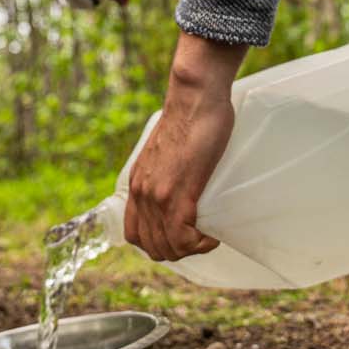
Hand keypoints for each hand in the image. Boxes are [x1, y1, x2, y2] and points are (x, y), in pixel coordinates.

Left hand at [125, 32, 246, 260]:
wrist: (194, 97)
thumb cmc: (191, 118)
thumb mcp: (167, 152)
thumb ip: (166, 171)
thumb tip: (181, 180)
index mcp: (137, 184)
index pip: (134, 235)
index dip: (159, 242)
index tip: (183, 234)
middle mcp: (141, 193)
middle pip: (151, 247)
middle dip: (178, 251)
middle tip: (201, 237)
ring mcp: (158, 195)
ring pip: (167, 248)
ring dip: (191, 250)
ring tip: (208, 236)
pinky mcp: (178, 193)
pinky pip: (183, 238)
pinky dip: (200, 245)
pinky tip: (214, 235)